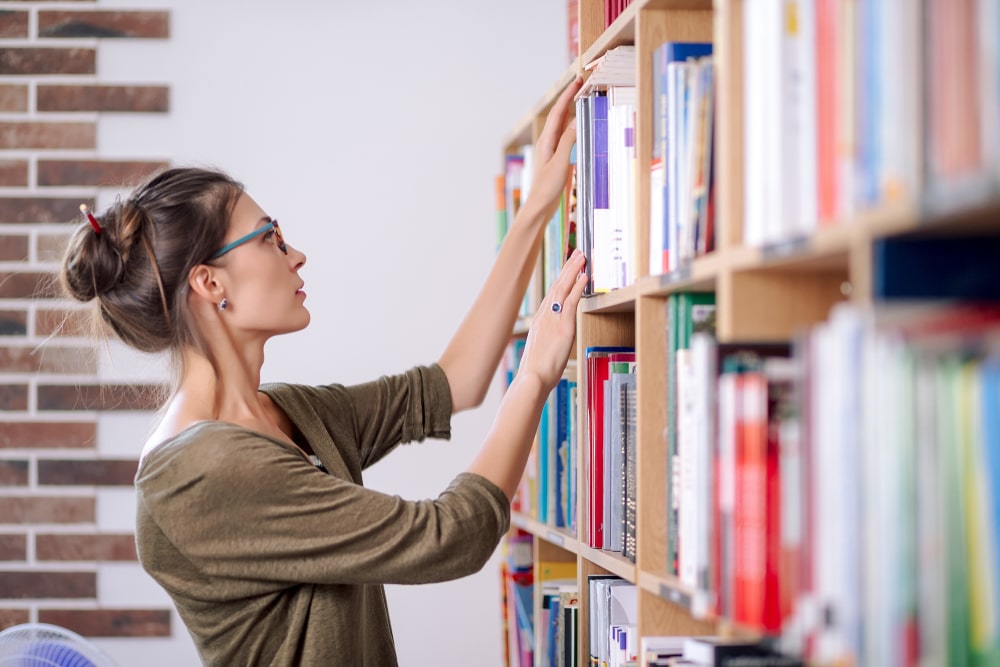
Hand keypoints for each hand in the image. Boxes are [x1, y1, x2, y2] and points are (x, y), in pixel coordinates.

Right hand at [518, 249, 587, 389]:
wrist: (531, 380)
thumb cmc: (536, 373)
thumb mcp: (541, 352)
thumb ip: (548, 342)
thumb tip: (554, 342)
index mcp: (540, 322)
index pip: (552, 295)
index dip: (561, 279)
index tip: (568, 268)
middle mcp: (545, 317)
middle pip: (557, 286)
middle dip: (568, 268)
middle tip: (577, 253)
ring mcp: (553, 320)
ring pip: (563, 289)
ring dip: (573, 270)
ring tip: (582, 257)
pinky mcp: (563, 327)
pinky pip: (571, 302)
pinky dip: (578, 287)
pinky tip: (584, 276)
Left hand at [522, 77, 582, 222]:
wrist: (539, 208)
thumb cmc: (546, 188)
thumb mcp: (559, 162)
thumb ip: (568, 141)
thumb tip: (578, 119)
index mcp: (546, 141)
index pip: (558, 112)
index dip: (567, 95)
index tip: (577, 81)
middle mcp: (548, 143)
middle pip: (559, 115)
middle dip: (570, 99)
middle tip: (581, 84)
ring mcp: (552, 151)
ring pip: (563, 125)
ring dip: (571, 111)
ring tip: (582, 99)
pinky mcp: (557, 160)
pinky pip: (566, 137)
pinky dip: (574, 127)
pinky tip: (579, 128)